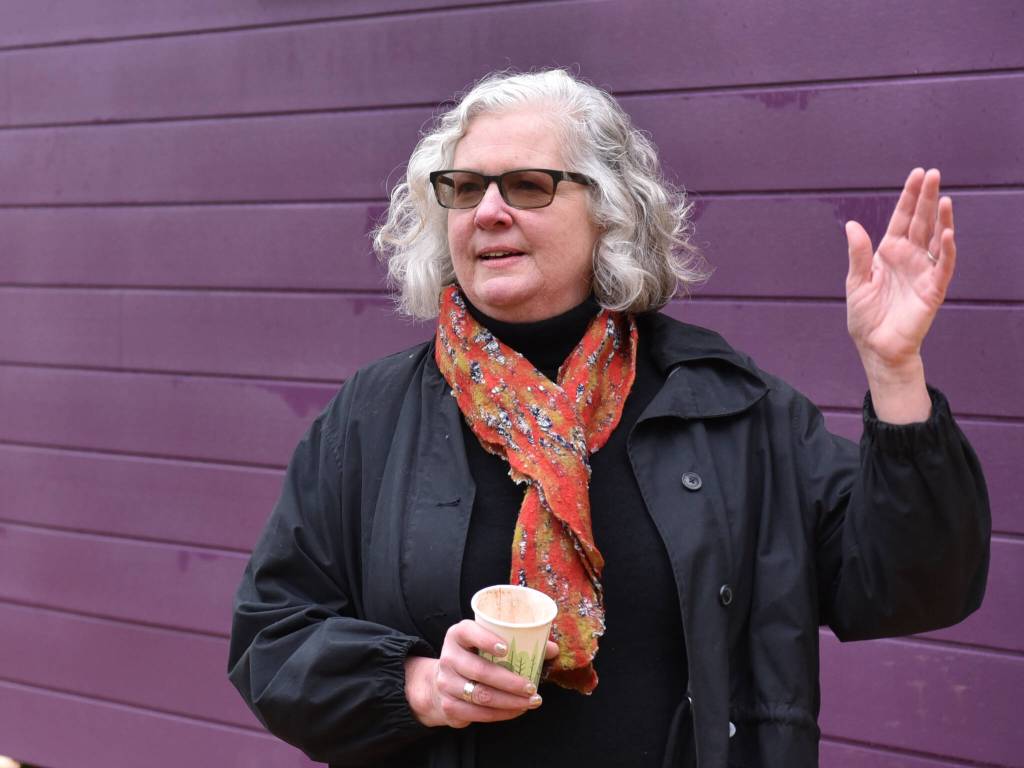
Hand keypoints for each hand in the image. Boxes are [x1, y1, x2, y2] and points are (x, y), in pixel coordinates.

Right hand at [404, 619, 559, 728]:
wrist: (445, 682)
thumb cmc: (476, 657)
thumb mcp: (490, 645)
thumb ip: (520, 642)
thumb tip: (552, 649)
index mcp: (458, 635)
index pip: (468, 632)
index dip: (486, 640)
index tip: (506, 649)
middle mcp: (449, 657)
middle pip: (480, 671)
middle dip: (510, 681)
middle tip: (532, 687)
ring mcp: (446, 683)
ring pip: (481, 695)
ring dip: (510, 701)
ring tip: (532, 701)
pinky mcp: (449, 706)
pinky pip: (478, 713)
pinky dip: (502, 714)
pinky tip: (517, 710)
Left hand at [844, 168, 954, 422]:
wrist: (875, 347)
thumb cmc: (865, 317)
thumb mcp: (856, 281)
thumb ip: (858, 254)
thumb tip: (853, 225)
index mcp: (889, 253)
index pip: (902, 219)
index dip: (909, 198)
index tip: (917, 175)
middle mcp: (909, 258)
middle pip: (920, 223)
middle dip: (927, 199)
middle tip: (933, 174)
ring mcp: (923, 272)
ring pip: (936, 239)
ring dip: (941, 220)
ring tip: (943, 198)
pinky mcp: (933, 290)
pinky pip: (942, 266)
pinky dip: (946, 250)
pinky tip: (946, 233)